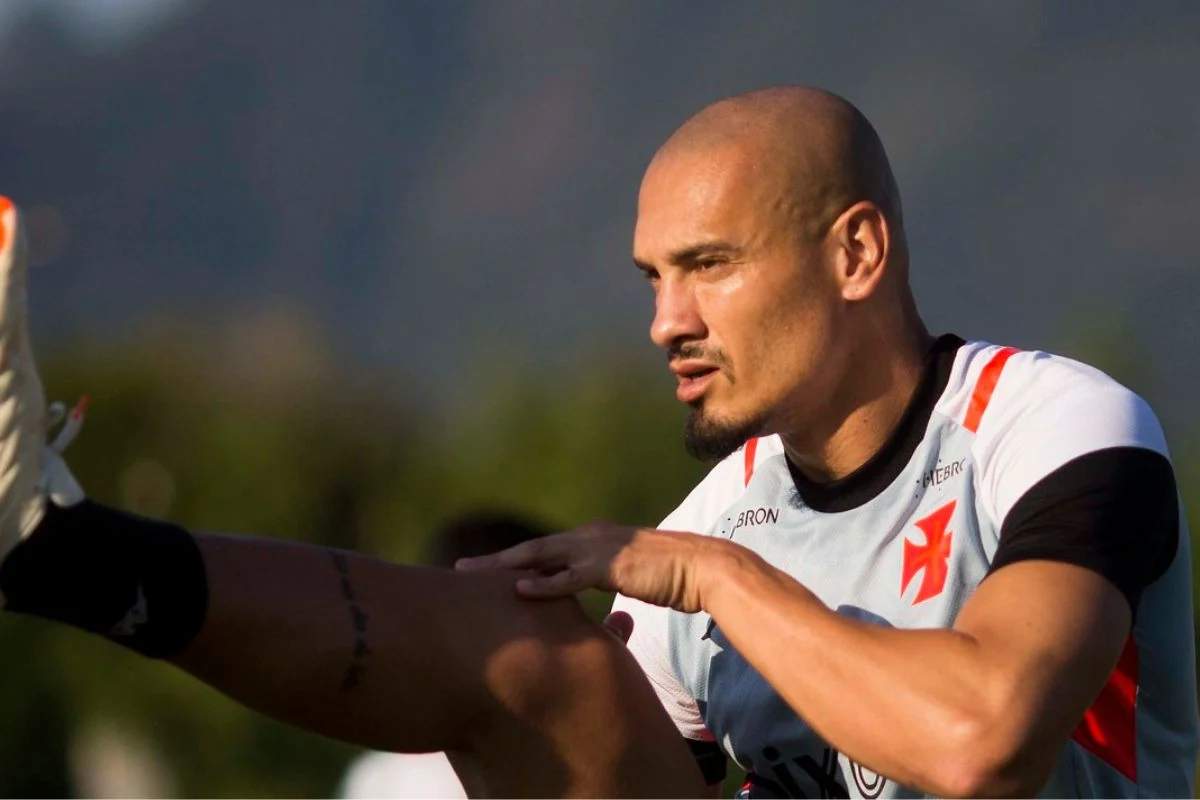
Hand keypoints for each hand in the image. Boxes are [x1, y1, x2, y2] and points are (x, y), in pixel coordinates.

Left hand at [455, 522, 727, 612]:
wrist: (705, 568)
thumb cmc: (673, 577)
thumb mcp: (630, 577)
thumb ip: (606, 582)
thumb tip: (593, 605)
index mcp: (593, 540)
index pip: (544, 550)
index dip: (512, 560)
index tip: (483, 570)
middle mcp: (590, 538)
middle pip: (531, 549)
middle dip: (494, 561)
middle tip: (459, 568)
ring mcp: (599, 549)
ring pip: (541, 557)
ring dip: (505, 567)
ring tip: (473, 577)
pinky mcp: (611, 567)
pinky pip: (570, 577)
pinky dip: (544, 584)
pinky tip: (519, 591)